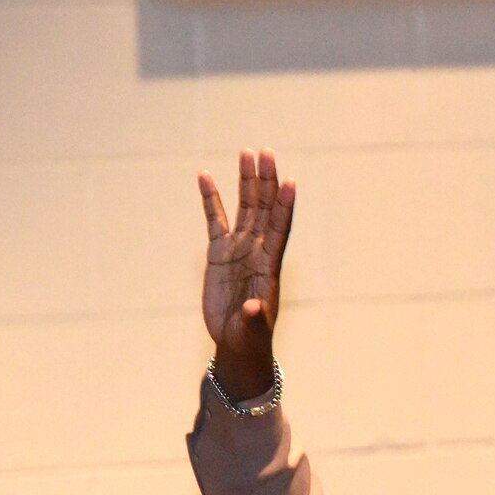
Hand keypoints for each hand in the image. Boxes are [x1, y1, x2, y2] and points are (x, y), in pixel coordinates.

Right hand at [199, 148, 295, 398]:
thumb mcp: (252, 331)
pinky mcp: (219, 253)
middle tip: (266, 153)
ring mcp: (239, 248)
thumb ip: (254, 319)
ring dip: (246, 181)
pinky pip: (214, 219)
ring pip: (244, 207)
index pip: (280, 229)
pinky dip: (210, 198)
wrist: (236, 342)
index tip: (289, 181)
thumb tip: (253, 309)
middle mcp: (257, 250)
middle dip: (265, 181)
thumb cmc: (250, 338)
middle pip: (263, 208)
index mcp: (269, 266)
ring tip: (246, 153)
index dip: (284, 206)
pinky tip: (205, 175)